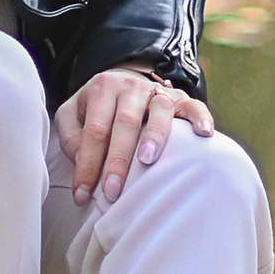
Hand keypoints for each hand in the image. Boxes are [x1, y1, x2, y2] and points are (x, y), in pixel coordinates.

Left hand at [54, 66, 215, 204]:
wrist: (124, 78)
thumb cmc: (96, 108)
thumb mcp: (72, 114)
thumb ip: (71, 137)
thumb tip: (82, 163)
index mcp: (101, 89)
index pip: (94, 131)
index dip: (87, 164)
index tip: (82, 195)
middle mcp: (130, 87)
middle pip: (125, 123)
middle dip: (117, 160)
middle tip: (112, 192)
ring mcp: (157, 91)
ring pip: (158, 110)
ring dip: (154, 136)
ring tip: (147, 161)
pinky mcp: (180, 97)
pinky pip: (193, 105)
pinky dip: (200, 118)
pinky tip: (203, 135)